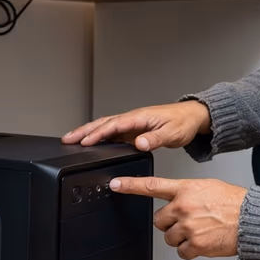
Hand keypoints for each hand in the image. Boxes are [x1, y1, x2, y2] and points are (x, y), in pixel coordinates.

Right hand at [62, 101, 211, 151]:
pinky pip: (113, 131)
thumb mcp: (172, 133)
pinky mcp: (134, 128)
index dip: (98, 134)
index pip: (113, 125)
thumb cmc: (183, 122)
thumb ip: (155, 138)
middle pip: (103, 123)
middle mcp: (133, 118)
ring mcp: (132, 123)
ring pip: (105, 126)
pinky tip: (93, 143)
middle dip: (84, 130)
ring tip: (72, 140)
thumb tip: (139, 143)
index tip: (84, 142)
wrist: (192, 117)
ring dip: (88, 132)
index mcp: (139, 117)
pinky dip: (100, 136)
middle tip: (67, 139)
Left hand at [112, 176, 245, 259]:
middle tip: (187, 221)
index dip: (131, 185)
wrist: (250, 219)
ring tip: (199, 230)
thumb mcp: (207, 187)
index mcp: (186, 189)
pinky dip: (190, 250)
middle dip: (169, 222)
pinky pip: (181, 251)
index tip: (116, 184)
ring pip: (168, 237)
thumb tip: (177, 201)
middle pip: (158, 219)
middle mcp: (183, 206)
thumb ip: (187, 193)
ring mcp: (188, 226)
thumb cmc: (233, 202)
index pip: (152, 186)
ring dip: (180, 237)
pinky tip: (202, 241)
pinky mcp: (194, 244)